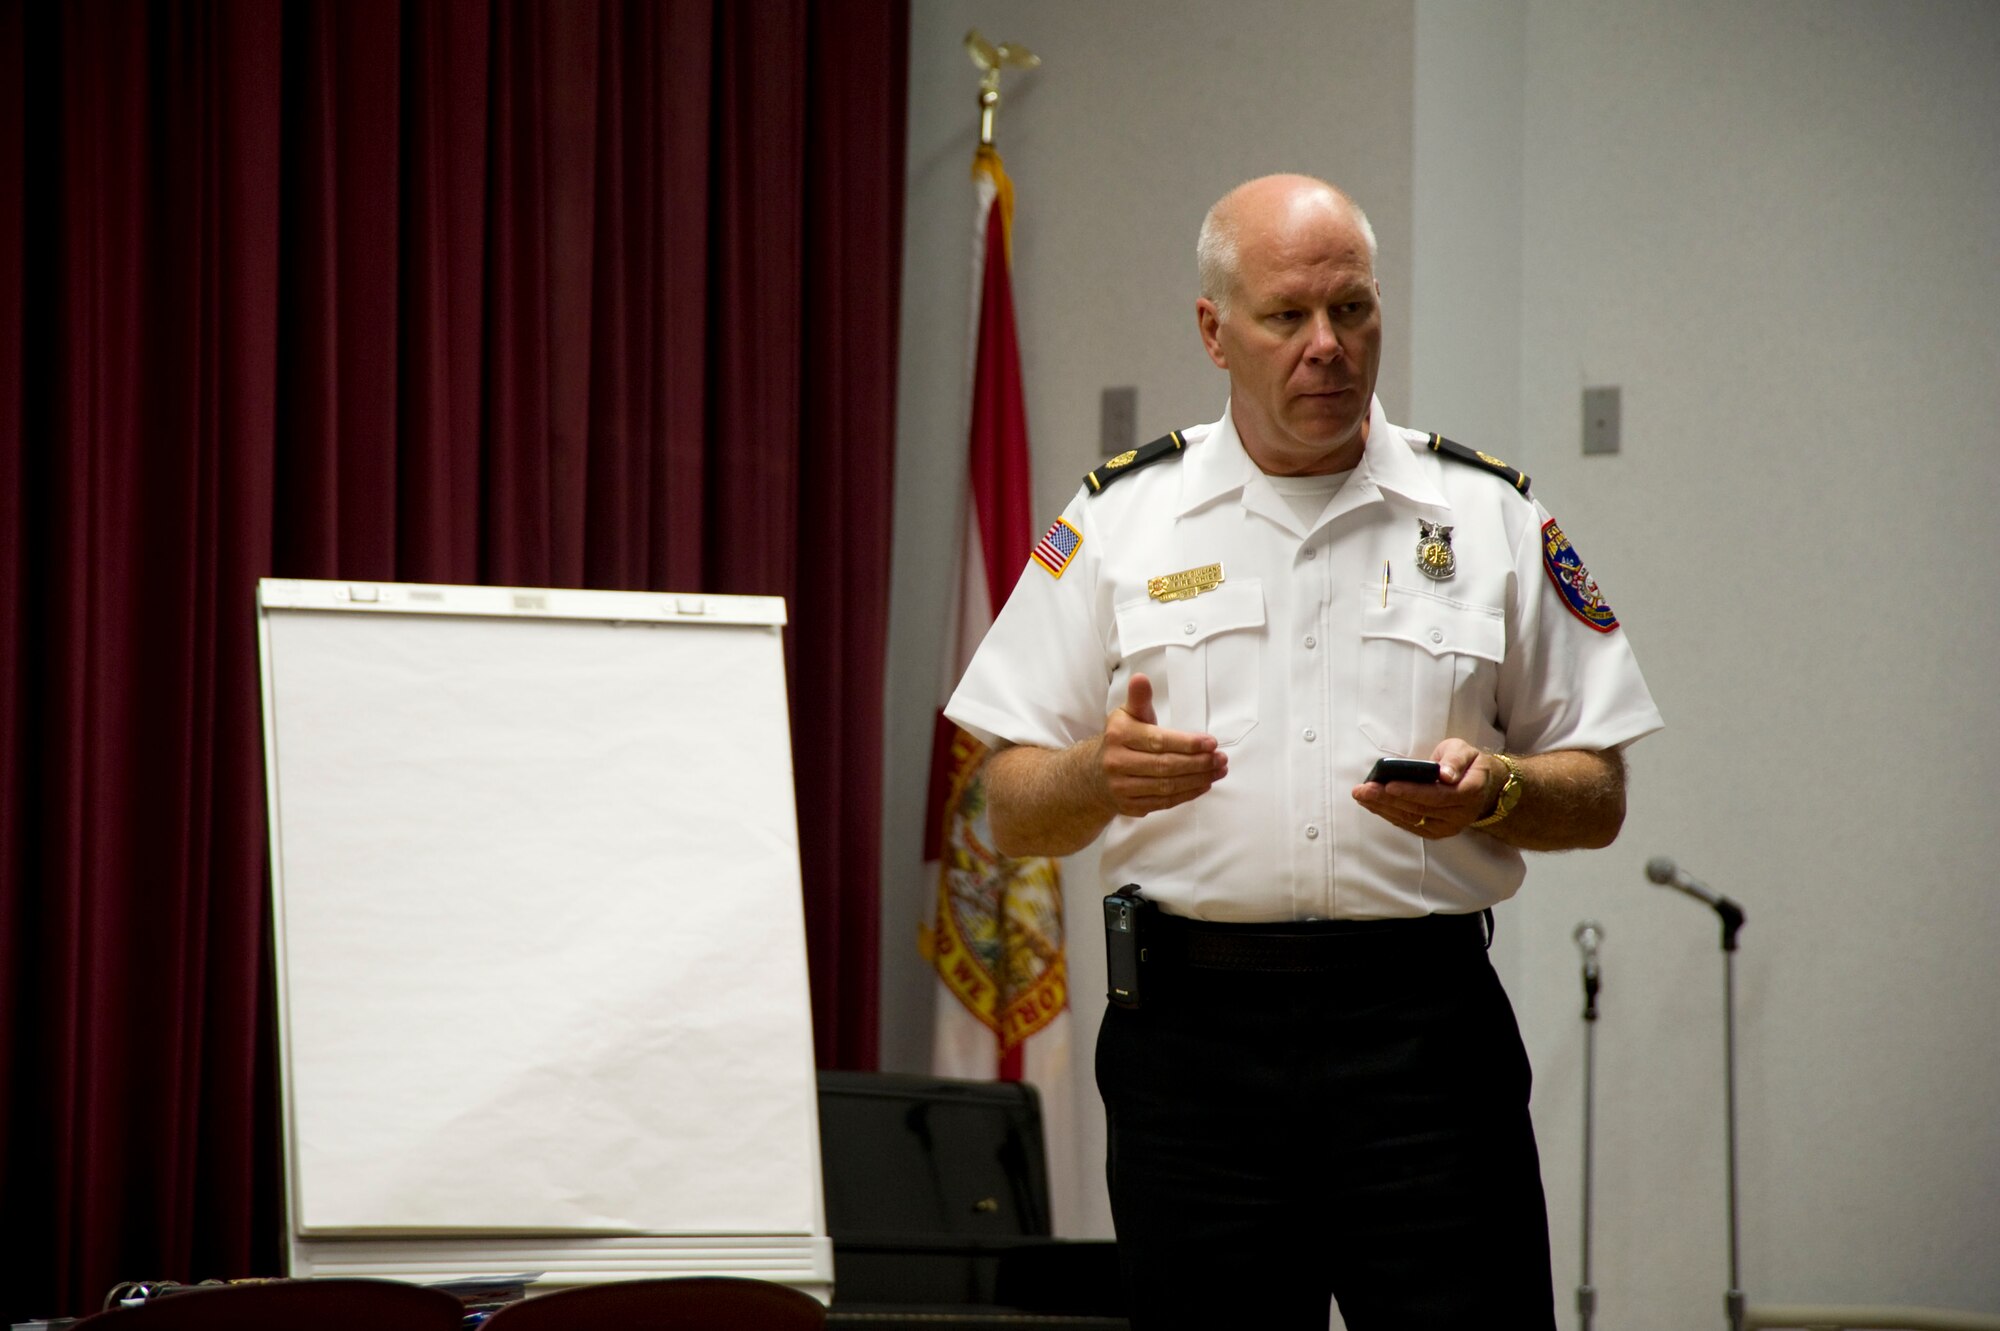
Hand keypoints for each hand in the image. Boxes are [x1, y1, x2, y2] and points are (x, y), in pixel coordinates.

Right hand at [1097, 674, 1227, 816]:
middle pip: (1165, 765)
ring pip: (1167, 786)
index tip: (1211, 743)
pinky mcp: (1129, 806)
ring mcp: (1122, 787)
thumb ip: (1139, 699)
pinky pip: (1164, 802)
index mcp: (1118, 735)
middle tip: (1220, 759)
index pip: (1159, 741)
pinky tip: (1203, 785)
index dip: (1188, 743)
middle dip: (1198, 763)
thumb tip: (1141, 678)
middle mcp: (1117, 762)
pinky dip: (1187, 794)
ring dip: (1198, 779)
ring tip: (1218, 770)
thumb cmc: (1121, 740)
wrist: (1094, 774)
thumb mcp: (1127, 715)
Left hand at [1351, 738, 1497, 838]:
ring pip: (1412, 820)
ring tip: (1361, 796)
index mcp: (1470, 792)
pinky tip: (1372, 805)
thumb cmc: (1469, 764)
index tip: (1388, 785)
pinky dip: (1389, 815)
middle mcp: (1460, 815)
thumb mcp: (1466, 751)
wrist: (1483, 787)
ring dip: (1383, 809)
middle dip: (1387, 799)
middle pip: (1419, 809)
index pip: (1437, 795)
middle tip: (1362, 790)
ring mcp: (1448, 827)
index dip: (1412, 791)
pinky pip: (1410, 825)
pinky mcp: (1436, 831)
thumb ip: (1456, 760)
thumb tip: (1445, 775)